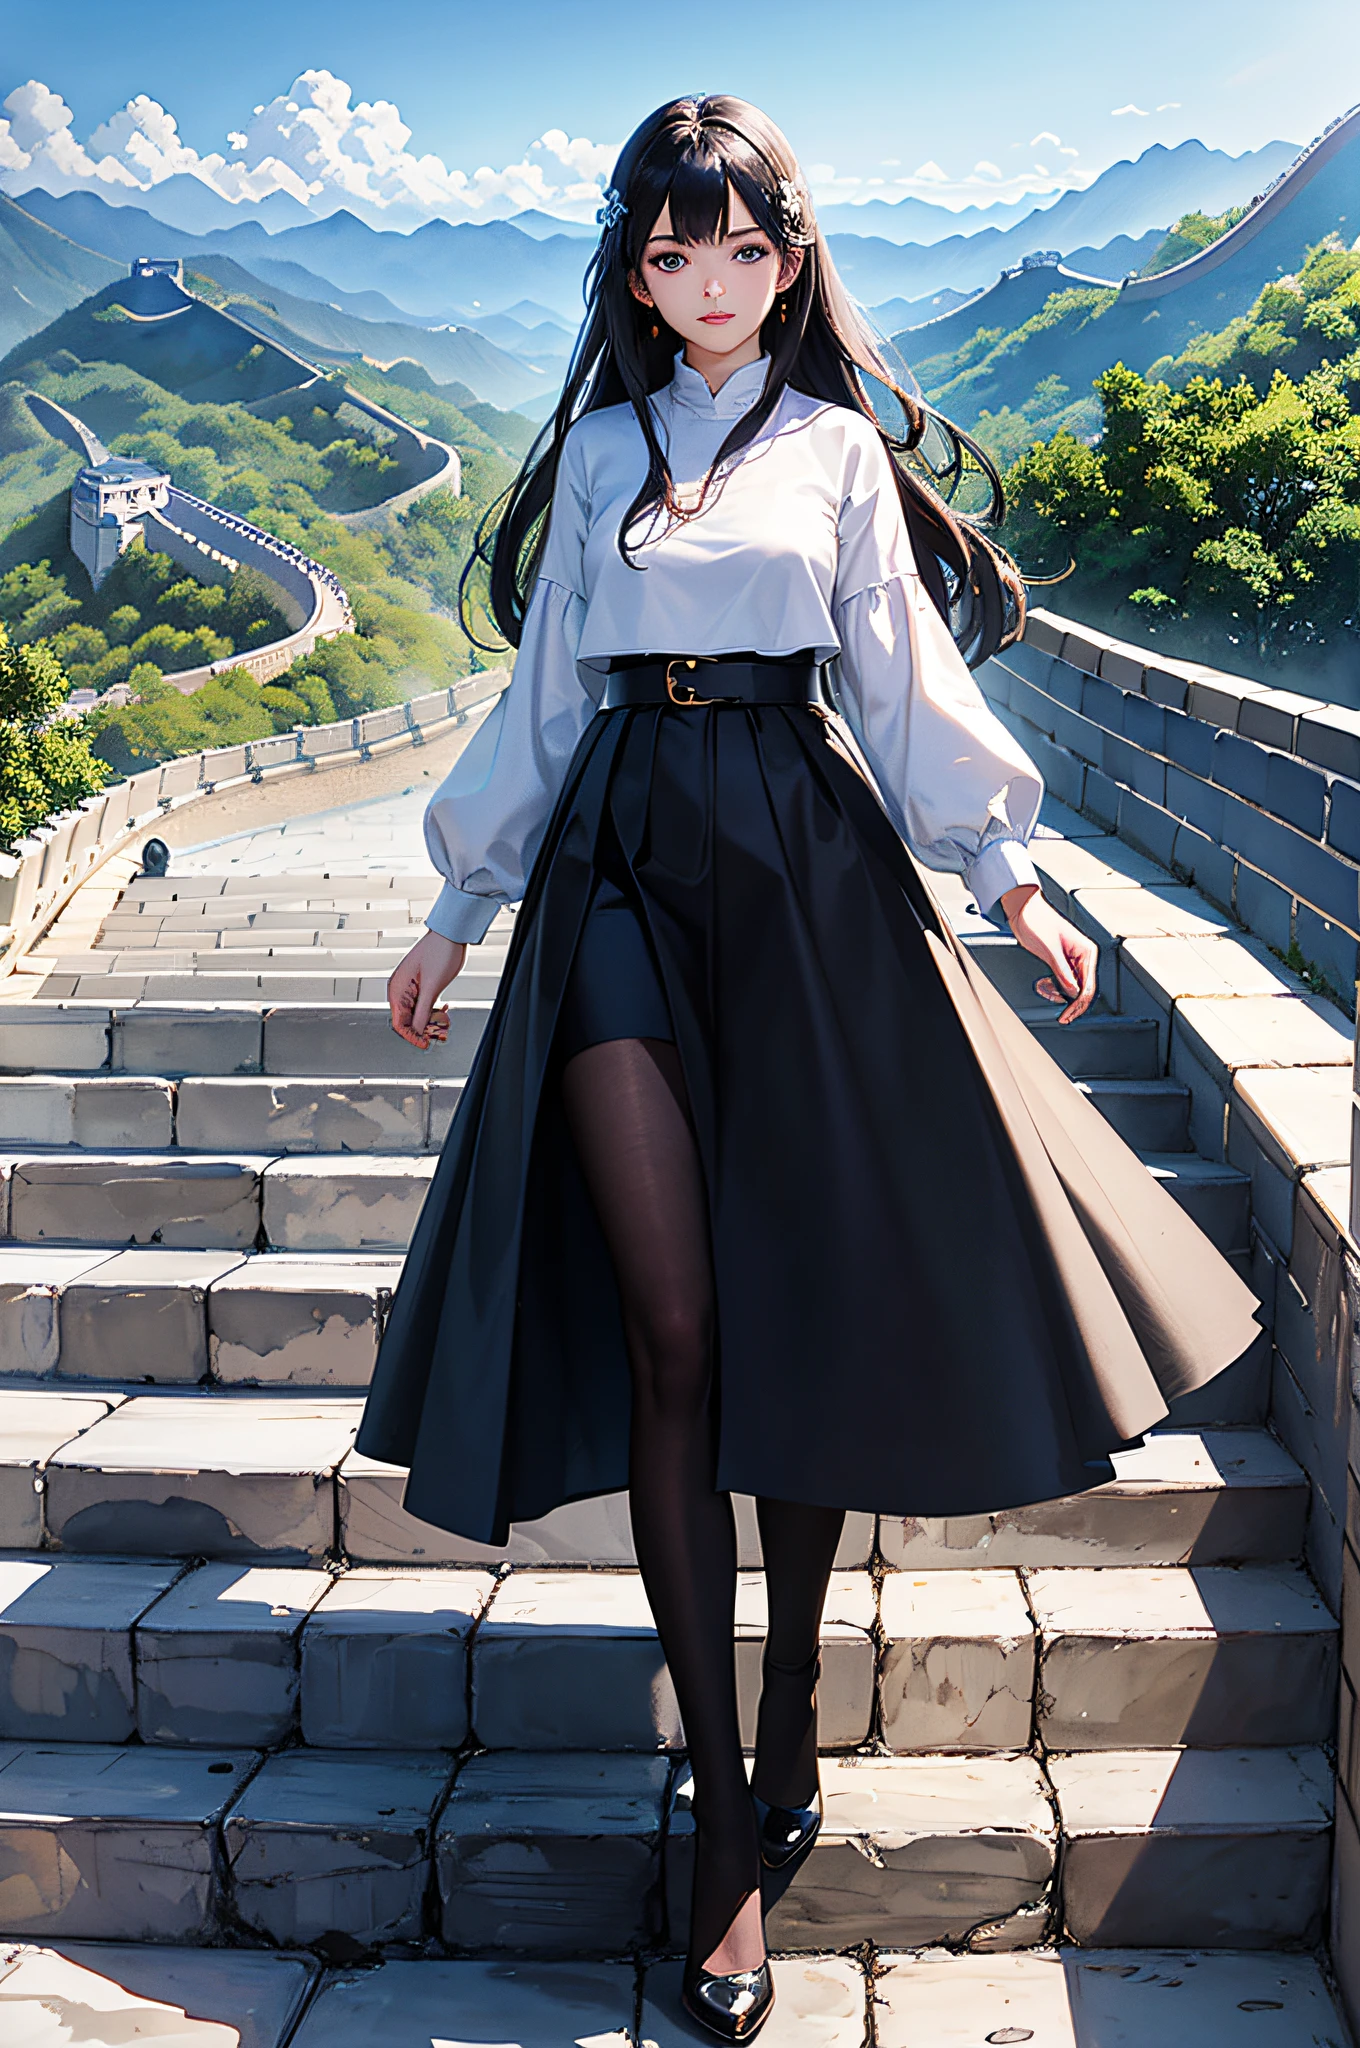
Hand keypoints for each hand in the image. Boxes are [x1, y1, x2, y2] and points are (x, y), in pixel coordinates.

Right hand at [388, 929, 464, 1047]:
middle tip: (439, 1031)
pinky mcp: (421, 983)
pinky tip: (444, 1007)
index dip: (411, 1036)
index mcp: (398, 988)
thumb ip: (422, 1012)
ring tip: (444, 1018)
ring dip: (430, 1018)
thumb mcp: (432, 987)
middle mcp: (401, 988)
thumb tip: (416, 1031)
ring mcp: (411, 986)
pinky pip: (423, 1003)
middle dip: (423, 1027)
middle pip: (407, 1019)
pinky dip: (433, 1009)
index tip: (424, 1044)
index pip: (399, 1022)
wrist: (452, 934)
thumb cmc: (440, 953)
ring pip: (417, 1012)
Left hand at [1000, 884, 1096, 1024]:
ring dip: (1056, 992)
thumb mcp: (1049, 950)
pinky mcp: (1060, 961)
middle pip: (1081, 990)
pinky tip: (1042, 984)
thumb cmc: (1037, 921)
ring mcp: (1072, 959)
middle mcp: (1082, 956)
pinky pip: (1061, 981)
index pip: (1088, 986)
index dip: (1078, 1004)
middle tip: (1060, 1014)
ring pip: (1070, 987)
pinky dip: (1052, 986)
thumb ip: (1063, 973)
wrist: (1022, 910)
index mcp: (1086, 951)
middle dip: (1067, 1000)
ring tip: (1042, 988)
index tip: (1068, 1015)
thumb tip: (1073, 992)